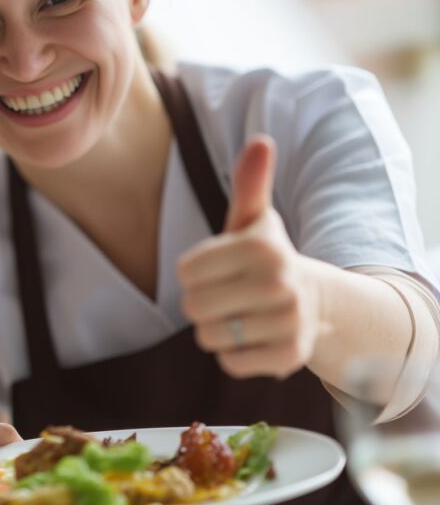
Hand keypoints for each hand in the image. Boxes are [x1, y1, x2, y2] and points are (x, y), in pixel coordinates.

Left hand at [177, 136, 321, 379]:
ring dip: (216, 330)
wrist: (317, 303)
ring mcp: (287, 322)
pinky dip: (233, 354)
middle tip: (228, 296)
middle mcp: (279, 283)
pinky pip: (230, 362)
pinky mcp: (289, 357)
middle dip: (201, 303)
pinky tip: (253, 338)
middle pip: (194, 306)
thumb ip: (249, 184)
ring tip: (241, 315)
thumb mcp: (254, 220)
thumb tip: (261, 142)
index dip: (194, 272)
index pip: (186, 271)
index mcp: (262, 247)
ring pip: (209, 336)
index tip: (219, 268)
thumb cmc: (265, 258)